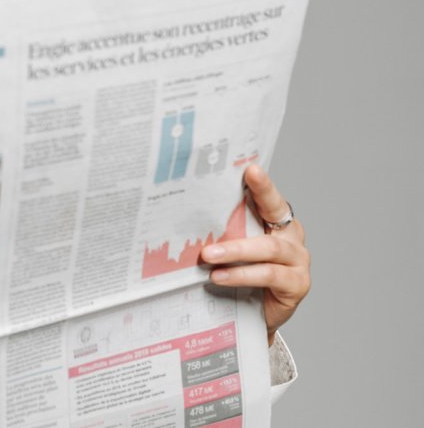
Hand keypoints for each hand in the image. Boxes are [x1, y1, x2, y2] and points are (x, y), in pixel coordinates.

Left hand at [201, 165, 310, 344]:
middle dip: (244, 209)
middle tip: (214, 208)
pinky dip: (242, 275)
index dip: (262, 184)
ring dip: (235, 251)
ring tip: (208, 256)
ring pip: (268, 248)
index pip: (269, 197)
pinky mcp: (298, 284)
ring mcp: (298, 260)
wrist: (255, 316)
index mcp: (277, 220)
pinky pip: (270, 275)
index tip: (250, 168)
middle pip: (273, 215)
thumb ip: (223, 231)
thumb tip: (185, 215)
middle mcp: (292, 235)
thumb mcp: (231, 249)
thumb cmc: (241, 275)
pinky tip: (220, 277)